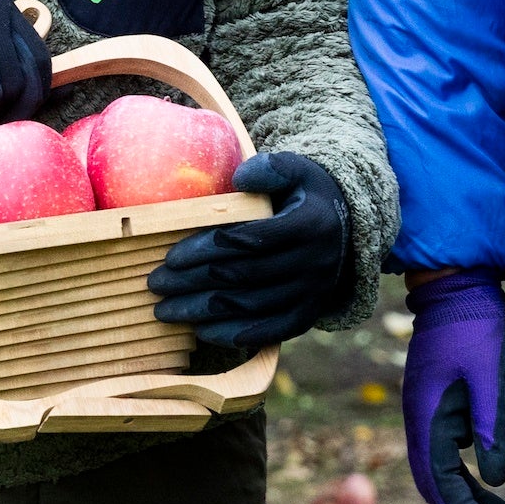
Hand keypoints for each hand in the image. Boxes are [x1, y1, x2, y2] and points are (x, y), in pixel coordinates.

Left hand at [148, 151, 355, 350]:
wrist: (347, 229)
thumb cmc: (306, 195)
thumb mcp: (296, 170)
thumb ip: (269, 168)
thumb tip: (239, 178)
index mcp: (309, 225)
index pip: (250, 240)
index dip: (207, 249)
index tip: (172, 256)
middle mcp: (314, 264)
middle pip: (243, 277)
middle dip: (194, 282)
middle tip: (156, 283)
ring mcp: (312, 294)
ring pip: (250, 307)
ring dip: (203, 312)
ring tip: (165, 310)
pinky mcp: (308, 315)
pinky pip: (269, 332)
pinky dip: (234, 335)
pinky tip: (201, 332)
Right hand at [403, 267, 504, 503]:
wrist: (459, 283)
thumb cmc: (478, 325)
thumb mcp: (493, 374)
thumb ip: (493, 425)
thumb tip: (497, 479)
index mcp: (427, 417)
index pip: (440, 482)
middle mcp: (421, 421)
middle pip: (440, 484)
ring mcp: (430, 413)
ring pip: (447, 471)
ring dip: (473, 499)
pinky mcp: (443, 405)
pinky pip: (453, 452)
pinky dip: (473, 474)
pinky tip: (496, 484)